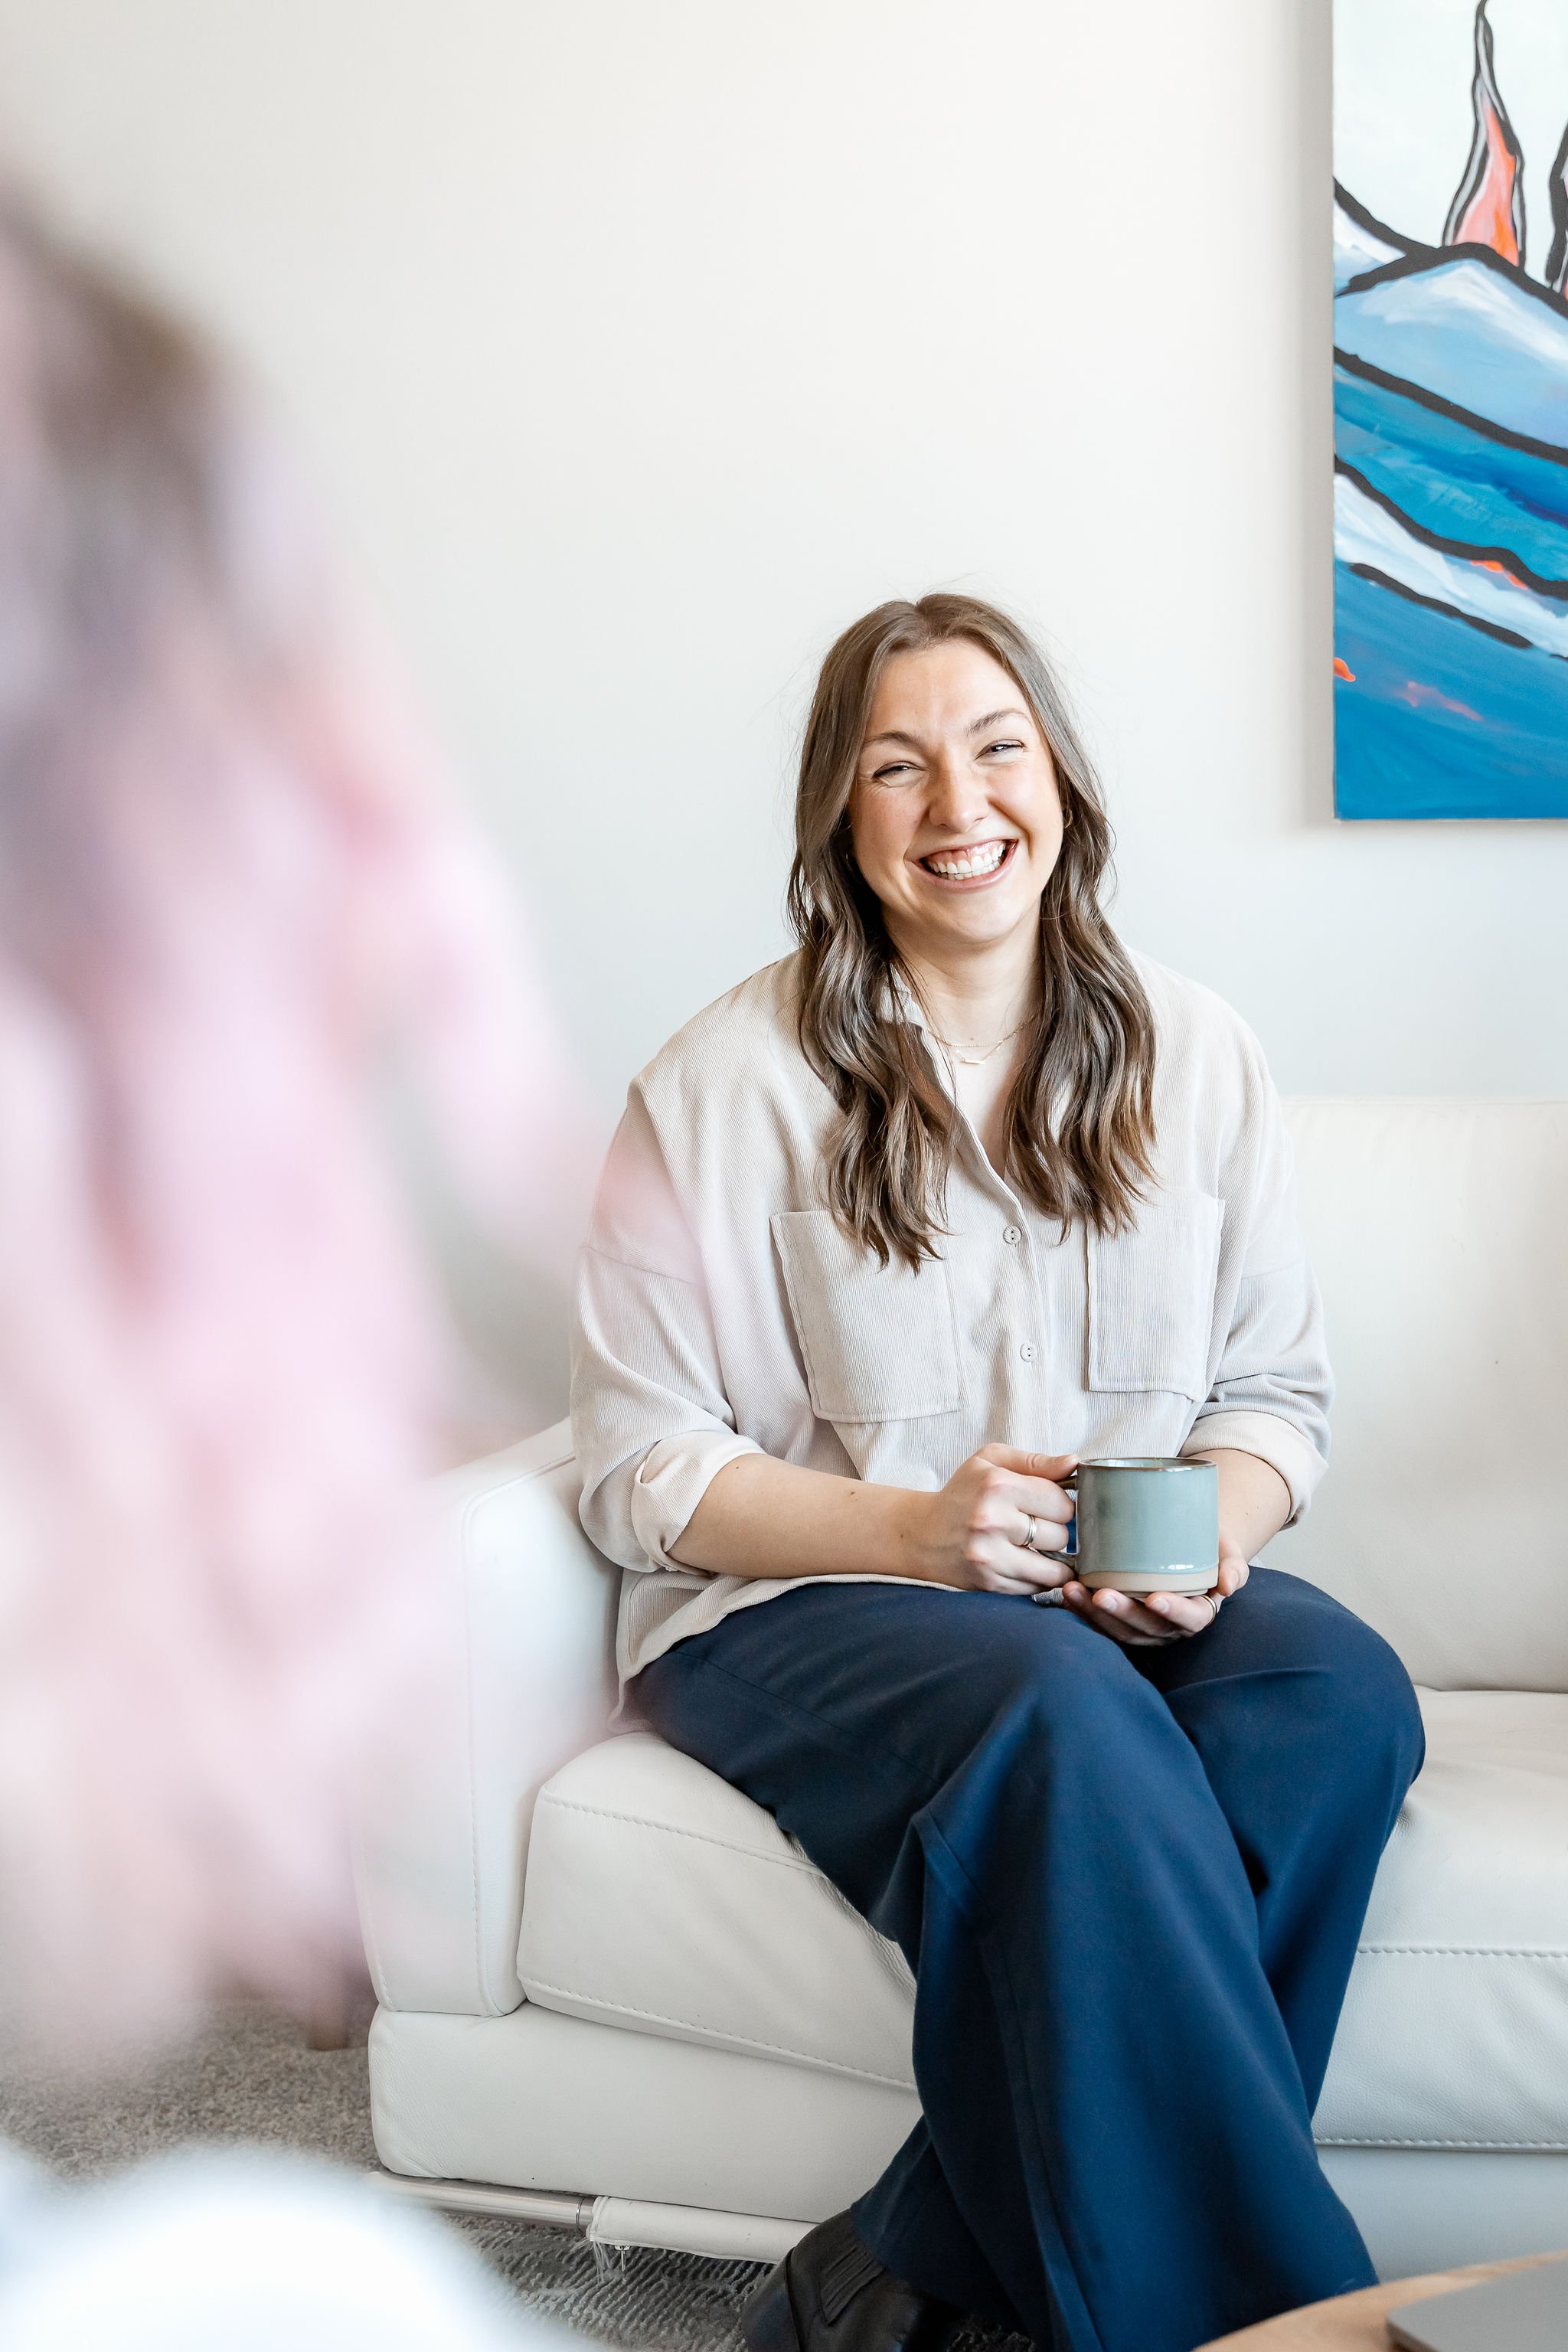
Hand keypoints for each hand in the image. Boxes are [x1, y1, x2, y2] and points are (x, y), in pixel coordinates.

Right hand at [905, 1445, 1077, 1595]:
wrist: (921, 1534)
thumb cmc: (962, 1493)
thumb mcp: (991, 1462)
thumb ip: (1036, 1462)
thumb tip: (1074, 1463)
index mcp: (997, 1485)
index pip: (1061, 1502)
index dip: (1061, 1504)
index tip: (1049, 1506)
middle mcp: (993, 1521)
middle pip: (1061, 1535)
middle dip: (1056, 1531)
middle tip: (1038, 1526)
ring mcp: (990, 1556)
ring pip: (1054, 1568)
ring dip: (1053, 1559)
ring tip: (1039, 1548)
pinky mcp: (989, 1582)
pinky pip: (1036, 1587)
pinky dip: (1038, 1577)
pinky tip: (1025, 1563)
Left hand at [1059, 1531, 1249, 1646]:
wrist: (1189, 1542)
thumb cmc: (1209, 1545)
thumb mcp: (1228, 1550)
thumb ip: (1233, 1565)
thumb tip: (1227, 1584)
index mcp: (1201, 1611)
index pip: (1192, 1618)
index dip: (1174, 1611)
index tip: (1155, 1598)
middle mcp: (1172, 1626)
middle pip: (1148, 1627)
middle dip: (1123, 1613)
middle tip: (1102, 1595)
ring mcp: (1145, 1626)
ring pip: (1120, 1629)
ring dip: (1094, 1613)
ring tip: (1074, 1590)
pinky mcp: (1122, 1619)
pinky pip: (1101, 1622)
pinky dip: (1082, 1610)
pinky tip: (1067, 1592)